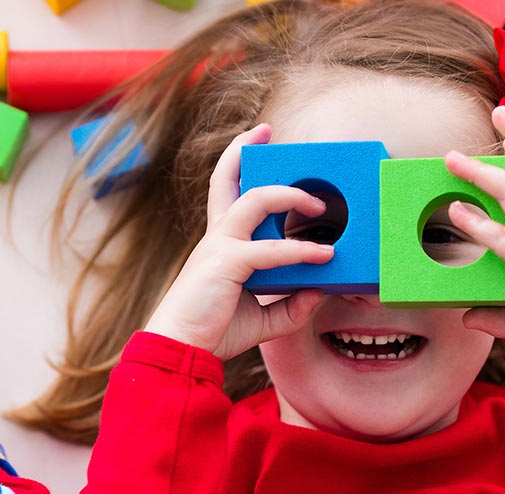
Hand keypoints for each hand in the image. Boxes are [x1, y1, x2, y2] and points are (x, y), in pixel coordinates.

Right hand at [143, 123, 335, 360]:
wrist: (180, 351)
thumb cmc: (213, 332)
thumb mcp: (263, 318)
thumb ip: (291, 305)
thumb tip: (320, 291)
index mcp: (221, 244)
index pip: (227, 193)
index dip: (237, 163)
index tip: (257, 141)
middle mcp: (218, 236)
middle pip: (226, 178)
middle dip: (245, 148)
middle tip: (268, 131)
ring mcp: (220, 245)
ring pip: (256, 200)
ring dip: (291, 195)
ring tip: (320, 205)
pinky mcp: (227, 263)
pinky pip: (270, 250)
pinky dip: (299, 250)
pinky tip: (323, 256)